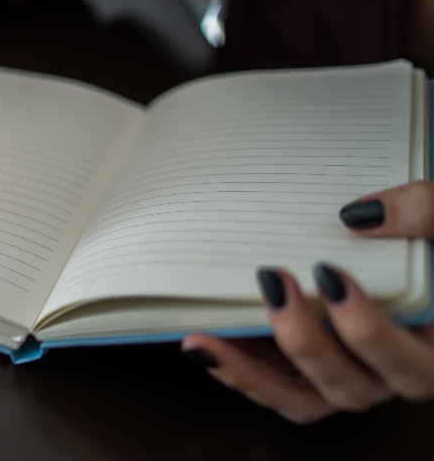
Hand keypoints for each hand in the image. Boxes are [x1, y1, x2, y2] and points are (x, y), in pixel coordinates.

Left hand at [181, 182, 433, 423]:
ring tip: (203, 342)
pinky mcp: (312, 371)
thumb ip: (428, 214)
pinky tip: (203, 345)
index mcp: (432, 350)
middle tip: (271, 281)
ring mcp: (350, 377)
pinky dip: (240, 372)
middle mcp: (392, 376)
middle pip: (349, 386)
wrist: (418, 253)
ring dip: (250, 374)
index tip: (329, 274)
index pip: (407, 362)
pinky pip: (277, 388)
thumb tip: (360, 214)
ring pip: (303, 400)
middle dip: (304, 341)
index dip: (367, 329)